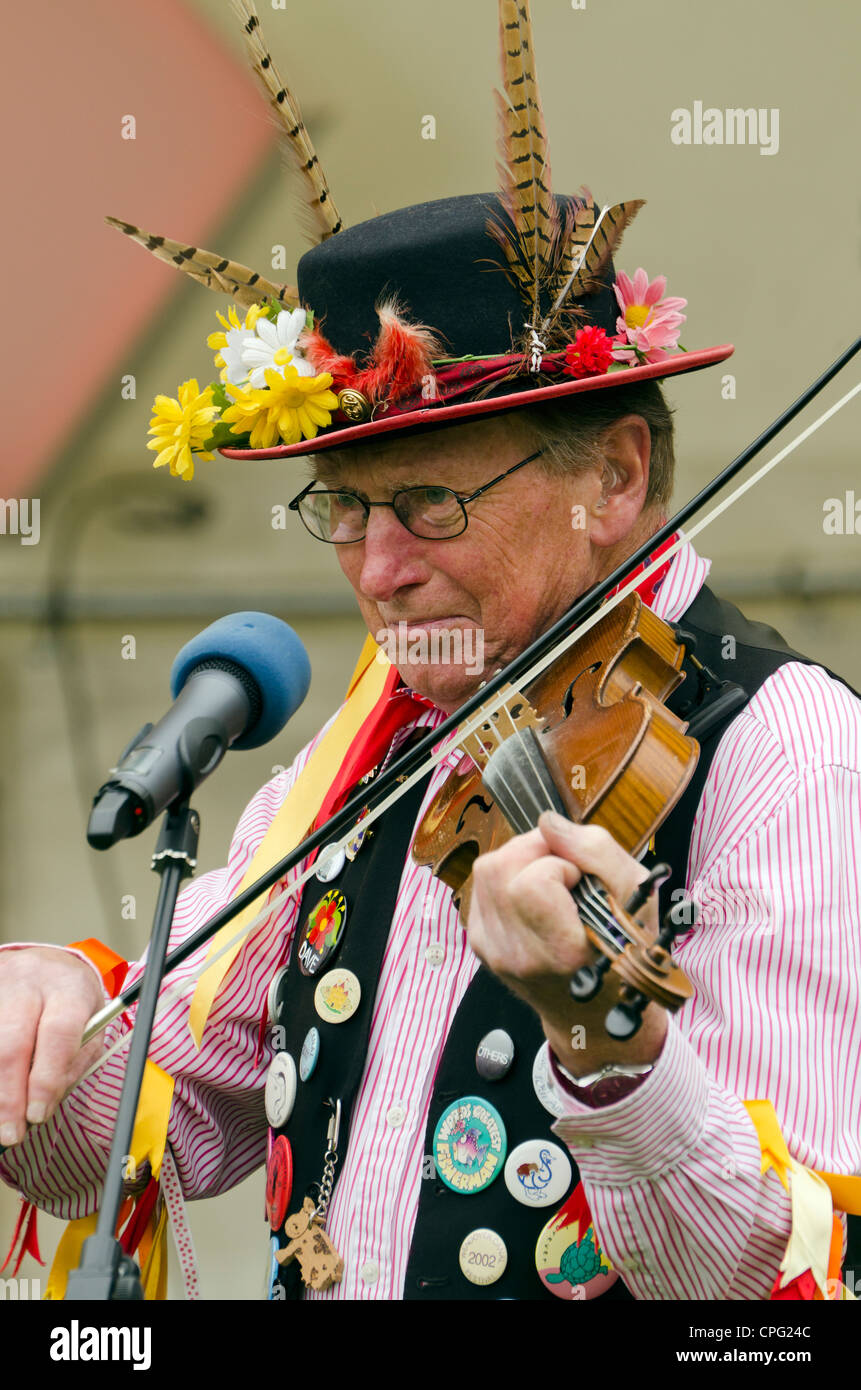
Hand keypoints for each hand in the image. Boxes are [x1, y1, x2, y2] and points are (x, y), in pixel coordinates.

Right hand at [0, 947, 105, 1147]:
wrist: (45, 963)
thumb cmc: (71, 1000)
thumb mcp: (90, 1025)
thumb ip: (73, 1064)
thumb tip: (44, 1105)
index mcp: (69, 988)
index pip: (58, 1033)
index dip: (46, 1079)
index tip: (37, 1115)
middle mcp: (30, 983)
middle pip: (12, 1043)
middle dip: (9, 1096)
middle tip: (10, 1133)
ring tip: (2, 1120)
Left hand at [466, 812, 667, 1075]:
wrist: (597, 1011)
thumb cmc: (625, 951)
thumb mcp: (637, 896)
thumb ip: (597, 850)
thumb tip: (547, 822)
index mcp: (562, 951)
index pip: (532, 882)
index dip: (557, 866)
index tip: (579, 880)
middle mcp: (519, 956)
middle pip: (498, 867)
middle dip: (533, 851)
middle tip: (564, 868)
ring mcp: (494, 953)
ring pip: (485, 871)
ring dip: (518, 860)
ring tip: (550, 879)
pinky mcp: (480, 946)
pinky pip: (481, 889)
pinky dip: (506, 879)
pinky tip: (533, 896)